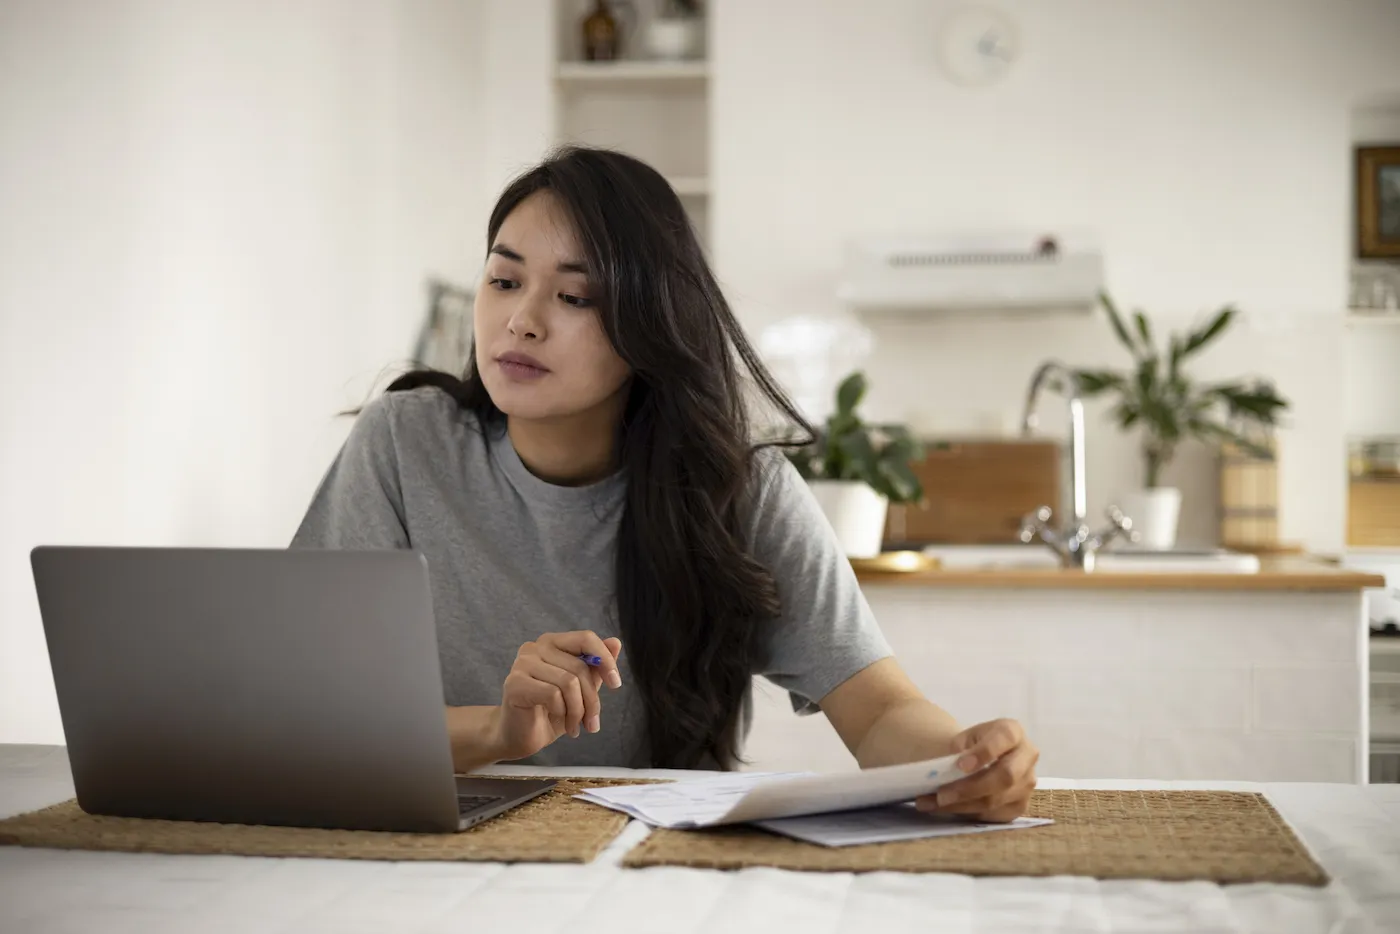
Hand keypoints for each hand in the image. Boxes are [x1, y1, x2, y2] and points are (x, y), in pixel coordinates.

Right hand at [491, 631, 622, 761]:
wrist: (519, 737)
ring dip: (578, 711)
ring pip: (569, 682)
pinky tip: (561, 723)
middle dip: (592, 700)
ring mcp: (522, 663)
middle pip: (579, 667)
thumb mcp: (580, 690)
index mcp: (552, 643)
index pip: (585, 638)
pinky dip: (562, 713)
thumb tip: (615, 642)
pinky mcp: (515, 683)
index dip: (605, 659)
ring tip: (576, 728)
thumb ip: (595, 666)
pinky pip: (553, 695)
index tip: (615, 684)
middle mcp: (535, 647)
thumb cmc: (550, 712)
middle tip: (592, 723)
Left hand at [915, 718, 1037, 822]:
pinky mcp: (1019, 805)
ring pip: (996, 800)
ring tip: (935, 803)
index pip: (1004, 739)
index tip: (960, 765)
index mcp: (1013, 731)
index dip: (984, 752)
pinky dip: (966, 813)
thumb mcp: (965, 738)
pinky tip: (945, 809)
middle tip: (942, 794)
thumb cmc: (973, 745)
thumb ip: (960, 750)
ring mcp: (1027, 784)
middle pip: (1005, 776)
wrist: (982, 757)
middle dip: (970, 788)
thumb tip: (949, 771)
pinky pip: (993, 814)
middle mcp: (1027, 757)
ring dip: (962, 805)